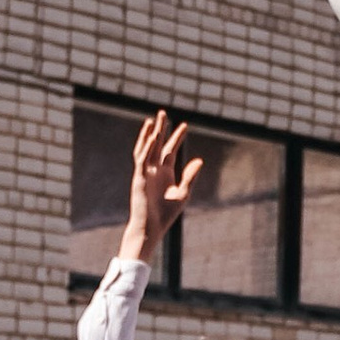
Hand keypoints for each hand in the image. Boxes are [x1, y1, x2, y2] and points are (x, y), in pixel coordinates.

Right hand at [121, 110, 202, 266]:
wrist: (152, 227)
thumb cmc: (166, 214)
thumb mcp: (183, 193)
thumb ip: (190, 176)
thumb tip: (200, 160)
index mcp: (165, 172)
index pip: (170, 150)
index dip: (176, 137)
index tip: (184, 124)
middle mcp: (154, 170)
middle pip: (157, 144)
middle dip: (160, 129)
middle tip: (163, 112)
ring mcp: (145, 173)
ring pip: (146, 149)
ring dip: (149, 134)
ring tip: (153, 119)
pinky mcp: (139, 178)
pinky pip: (142, 160)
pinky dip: (147, 148)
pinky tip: (153, 138)